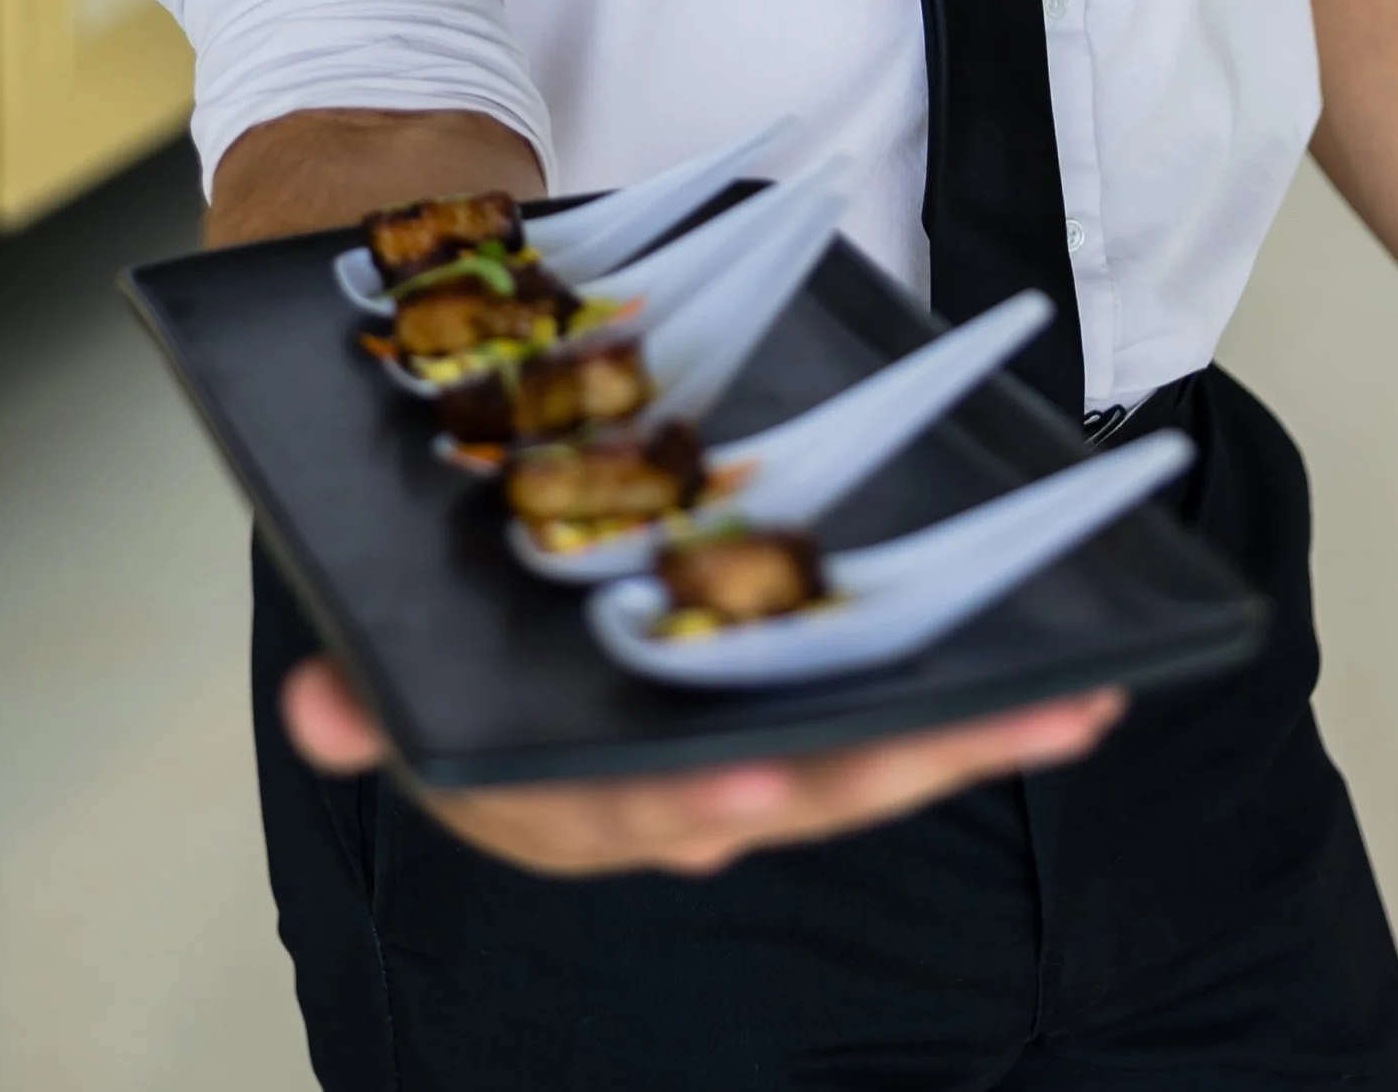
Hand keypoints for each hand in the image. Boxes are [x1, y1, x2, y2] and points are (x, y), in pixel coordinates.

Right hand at [279, 653, 1124, 875]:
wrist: (466, 586)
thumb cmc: (444, 625)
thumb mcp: (388, 655)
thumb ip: (365, 691)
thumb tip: (324, 709)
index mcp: (561, 798)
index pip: (634, 812)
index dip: (695, 799)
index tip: (754, 786)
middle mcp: (662, 801)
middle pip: (791, 794)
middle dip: (900, 765)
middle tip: (1009, 724)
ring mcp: (732, 765)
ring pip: (857, 768)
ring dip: (966, 742)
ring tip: (1073, 708)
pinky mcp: (781, 723)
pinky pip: (876, 728)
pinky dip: (960, 714)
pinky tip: (1051, 698)